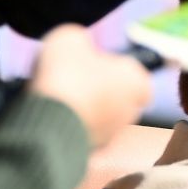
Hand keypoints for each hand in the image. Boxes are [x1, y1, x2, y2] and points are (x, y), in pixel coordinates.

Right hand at [28, 25, 153, 148]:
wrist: (49, 120)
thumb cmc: (68, 74)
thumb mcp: (71, 38)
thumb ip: (81, 42)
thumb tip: (78, 49)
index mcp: (138, 81)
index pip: (136, 75)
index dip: (115, 67)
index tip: (93, 63)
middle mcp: (131, 110)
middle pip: (116, 95)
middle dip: (96, 88)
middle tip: (70, 77)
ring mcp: (112, 134)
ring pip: (98, 114)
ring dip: (81, 106)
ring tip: (55, 94)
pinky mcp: (91, 150)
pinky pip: (80, 130)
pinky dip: (68, 123)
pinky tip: (49, 113)